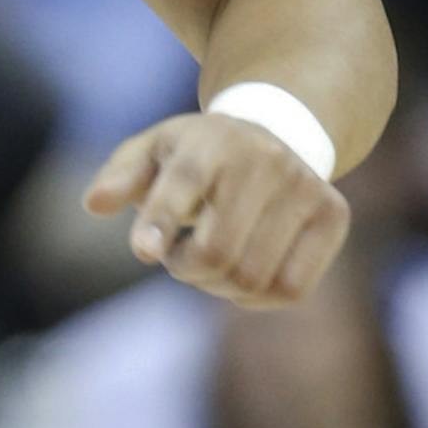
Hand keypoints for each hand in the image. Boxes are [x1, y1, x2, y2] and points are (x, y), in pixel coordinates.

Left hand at [84, 110, 349, 306]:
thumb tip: (94, 204)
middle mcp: (265, 159)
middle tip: (176, 257)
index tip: (144, 252)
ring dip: (217, 286)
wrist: (279, 129)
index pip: (185, 184)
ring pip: (252, 277)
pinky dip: (256, 297)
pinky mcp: (333, 215)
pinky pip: (290, 288)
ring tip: (207, 261)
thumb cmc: (199, 152)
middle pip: (217, 252)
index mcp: (212, 140)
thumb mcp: (153, 150)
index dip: (162, 221)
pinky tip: (241, 274)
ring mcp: (305, 186)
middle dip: (185, 269)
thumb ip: (121, 177)